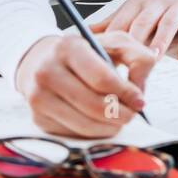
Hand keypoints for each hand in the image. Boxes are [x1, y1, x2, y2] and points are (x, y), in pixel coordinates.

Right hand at [15, 29, 156, 138]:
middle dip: (121, 114)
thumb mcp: (114, 42)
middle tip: (132, 114)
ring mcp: (39, 98)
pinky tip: (99, 121)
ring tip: (119, 118)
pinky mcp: (38, 119)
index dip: (125, 93)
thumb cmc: (85, 52)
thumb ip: (138, 58)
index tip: (139, 100)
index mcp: (68, 48)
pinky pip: (74, 134)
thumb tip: (139, 93)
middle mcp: (48, 72)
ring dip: (110, 127)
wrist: (41, 60)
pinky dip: (93, 132)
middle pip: (94, 106)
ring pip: (85, 125)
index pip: (101, 78)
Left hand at [86, 0, 177, 61]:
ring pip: (166, 25)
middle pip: (142, 23)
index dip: (110, 41)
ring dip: (159, 41)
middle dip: (133, 44)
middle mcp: (156, 4)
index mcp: (137, 3)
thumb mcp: (135, 5)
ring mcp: (177, 8)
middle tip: (124, 66)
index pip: (121, 22)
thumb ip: (113, 22)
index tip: (101, 60)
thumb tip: (82, 33)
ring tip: (152, 59)